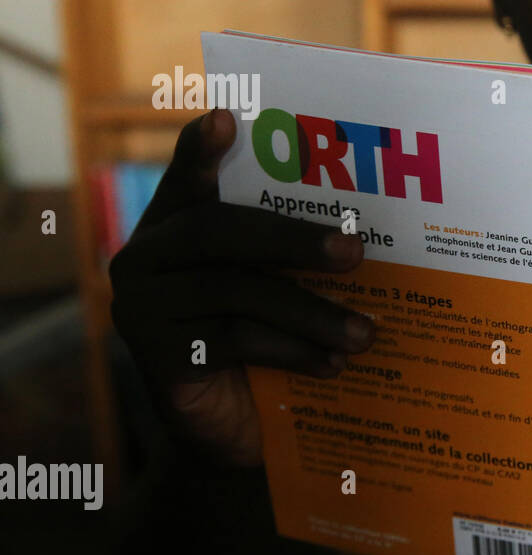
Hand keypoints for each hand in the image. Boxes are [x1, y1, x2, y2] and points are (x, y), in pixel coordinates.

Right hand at [109, 108, 375, 464]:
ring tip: (366, 333)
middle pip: (219, 230)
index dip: (201, 149)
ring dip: (311, 312)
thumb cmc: (269, 345)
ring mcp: (142, 308)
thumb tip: (367, 235)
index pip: (187, 176)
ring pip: (235, 291)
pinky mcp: (156, 359)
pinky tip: (334, 364)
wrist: (235, 435)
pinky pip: (233, 341)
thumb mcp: (280, 290)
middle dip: (294, 239)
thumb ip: (295, 254)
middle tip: (355, 253)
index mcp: (175, 225)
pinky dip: (293, 351)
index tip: (227, 119)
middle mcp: (145, 257)